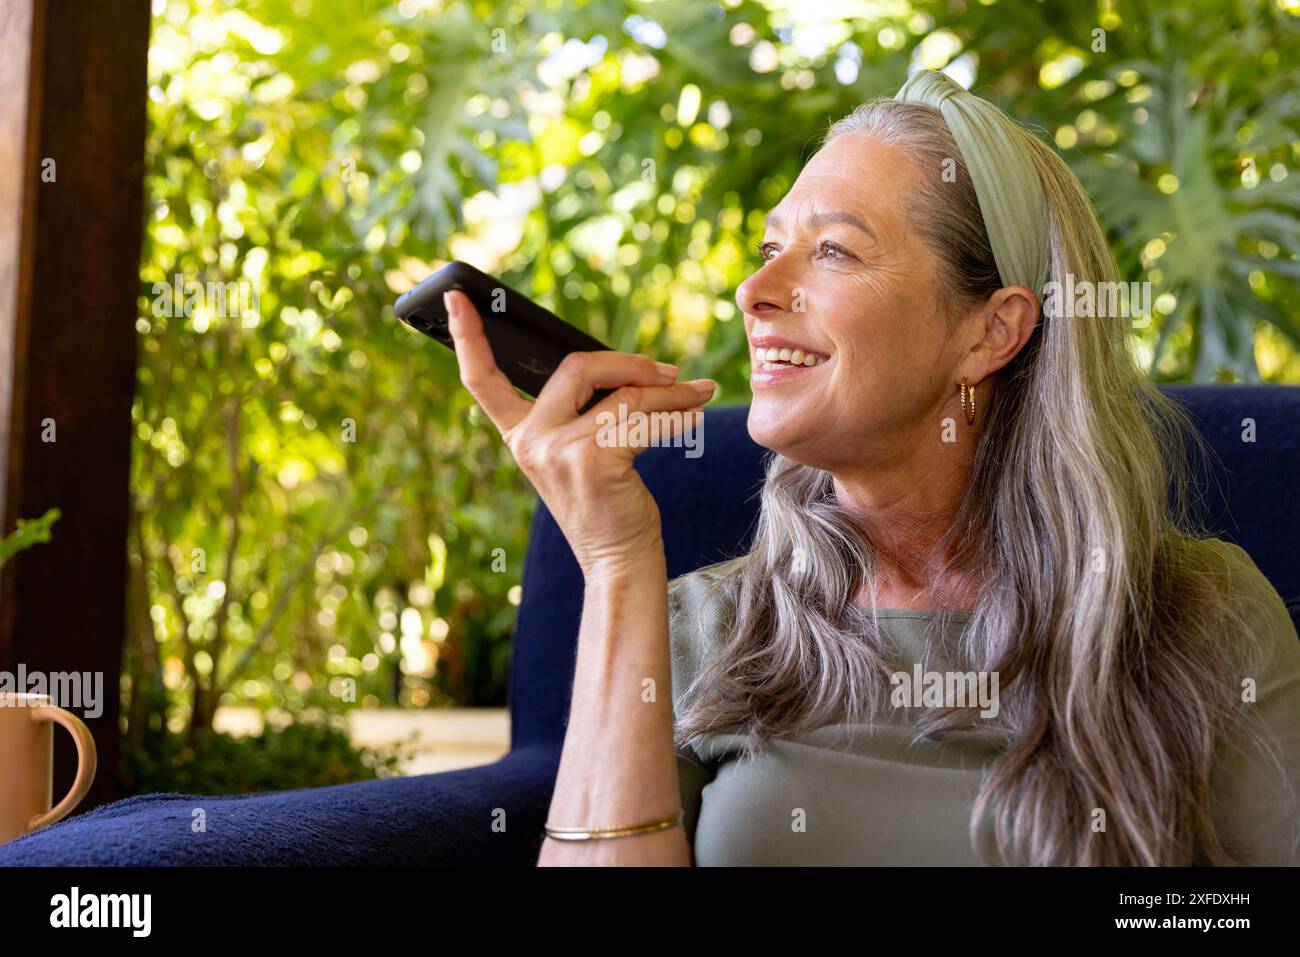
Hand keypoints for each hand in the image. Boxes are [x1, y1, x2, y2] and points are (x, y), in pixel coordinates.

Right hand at [444, 289, 715, 575]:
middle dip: (629, 363)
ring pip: (625, 394)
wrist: (617, 559)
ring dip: (670, 392)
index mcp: (520, 434)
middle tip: (669, 372)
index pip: (483, 380)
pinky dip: (677, 413)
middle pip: (577, 366)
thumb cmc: (605, 502)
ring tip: (698, 393)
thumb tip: (628, 366)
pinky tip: (695, 414)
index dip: (468, 336)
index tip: (458, 296)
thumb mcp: (579, 452)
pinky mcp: (594, 460)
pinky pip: (645, 418)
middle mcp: (532, 440)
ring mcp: (559, 450)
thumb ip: (582, 410)